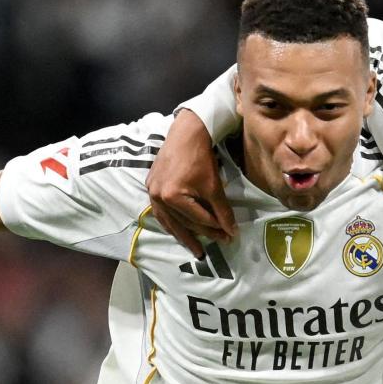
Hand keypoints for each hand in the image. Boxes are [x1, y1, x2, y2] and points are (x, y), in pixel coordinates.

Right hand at [147, 109, 236, 258]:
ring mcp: (151, 193)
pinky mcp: (150, 187)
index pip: (198, 219)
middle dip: (203, 234)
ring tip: (196, 249)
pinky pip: (161, 212)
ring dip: (184, 235)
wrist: (186, 134)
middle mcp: (158, 198)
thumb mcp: (214, 186)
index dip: (216, 228)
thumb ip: (222, 211)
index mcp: (172, 197)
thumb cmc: (201, 158)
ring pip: (169, 221)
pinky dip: (171, 223)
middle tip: (219, 243)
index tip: (229, 235)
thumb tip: (231, 231)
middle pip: (184, 223)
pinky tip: (178, 231)